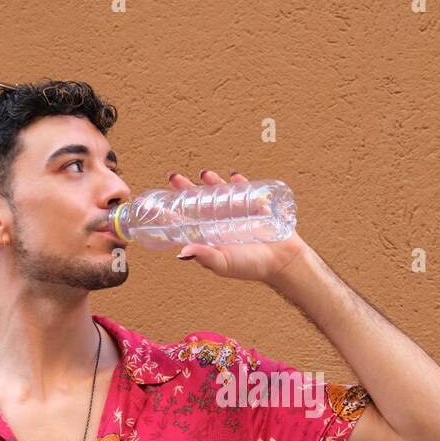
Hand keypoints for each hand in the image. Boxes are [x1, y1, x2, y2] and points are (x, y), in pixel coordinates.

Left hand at [168, 169, 307, 284]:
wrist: (282, 261)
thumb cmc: (251, 266)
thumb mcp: (224, 263)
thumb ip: (205, 257)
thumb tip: (181, 252)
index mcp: (209, 236)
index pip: (184, 220)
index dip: (170, 210)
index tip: (157, 201)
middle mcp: (219, 223)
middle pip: (197, 202)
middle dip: (186, 189)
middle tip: (175, 177)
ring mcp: (236, 213)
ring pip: (218, 193)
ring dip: (210, 181)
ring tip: (204, 174)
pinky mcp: (253, 206)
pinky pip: (244, 189)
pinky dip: (238, 181)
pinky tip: (233, 175)